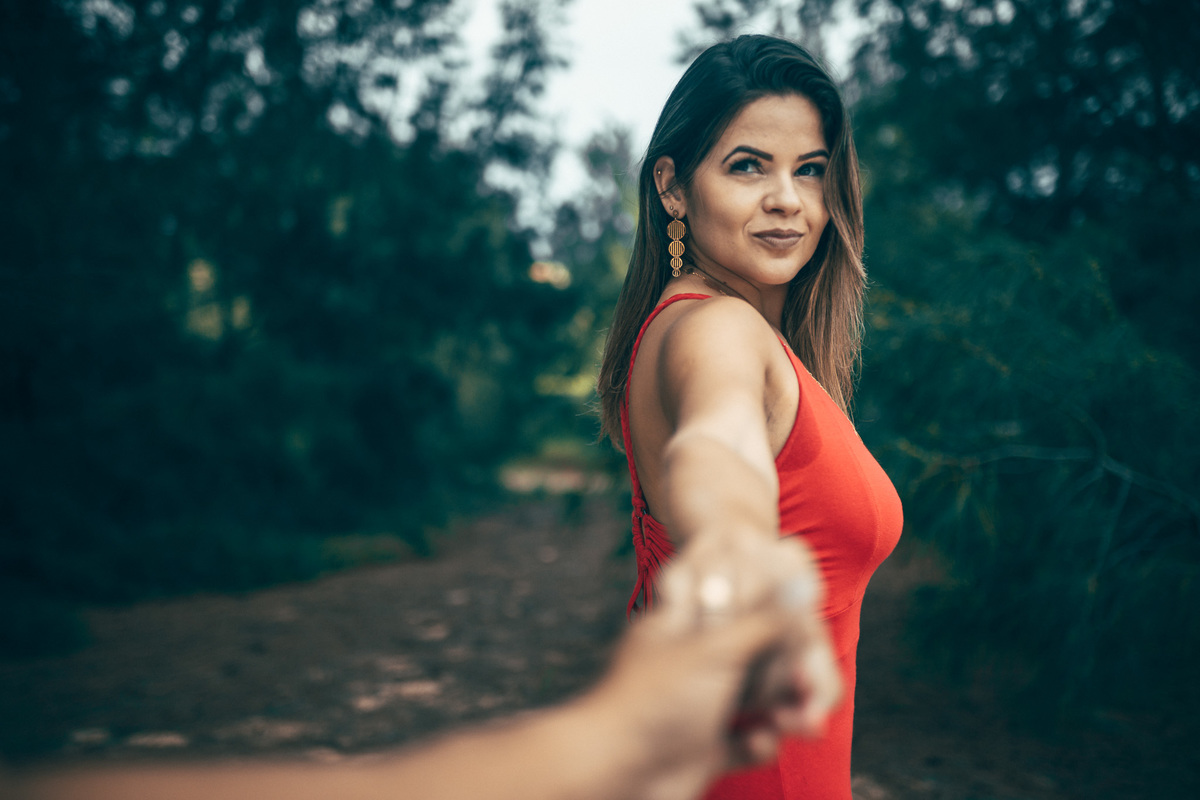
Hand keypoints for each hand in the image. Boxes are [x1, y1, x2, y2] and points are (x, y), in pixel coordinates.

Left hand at [587, 536, 839, 799]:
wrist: (617, 773)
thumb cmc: (657, 700)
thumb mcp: (714, 648)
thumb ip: (761, 620)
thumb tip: (799, 587)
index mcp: (681, 625)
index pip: (729, 598)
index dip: (765, 602)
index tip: (798, 612)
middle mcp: (689, 662)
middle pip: (751, 653)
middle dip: (786, 667)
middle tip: (807, 680)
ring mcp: (695, 705)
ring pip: (753, 699)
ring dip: (782, 710)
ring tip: (798, 721)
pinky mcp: (701, 747)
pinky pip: (744, 740)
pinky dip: (758, 743)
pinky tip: (759, 742)